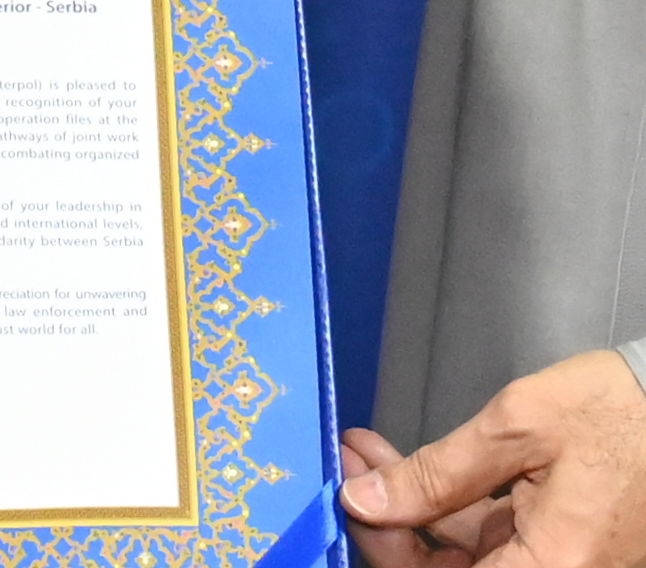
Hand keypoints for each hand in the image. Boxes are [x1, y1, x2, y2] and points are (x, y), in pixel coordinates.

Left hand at [340, 350, 645, 567]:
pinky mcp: (559, 545)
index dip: (381, 545)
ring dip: (409, 505)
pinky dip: (445, 502)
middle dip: (387, 519)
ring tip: (366, 453)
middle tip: (350, 466)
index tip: (344, 494)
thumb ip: (436, 473)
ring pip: (462, 553)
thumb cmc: (618, 411)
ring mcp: (558, 563)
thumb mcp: (516, 428)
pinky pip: (488, 536)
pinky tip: (407, 462)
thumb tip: (363, 501)